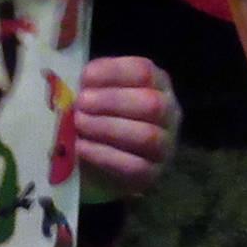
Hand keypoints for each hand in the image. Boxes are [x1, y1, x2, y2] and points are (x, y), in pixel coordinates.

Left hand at [74, 54, 179, 200]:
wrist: (97, 167)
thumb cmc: (98, 120)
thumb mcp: (97, 96)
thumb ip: (92, 85)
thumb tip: (78, 82)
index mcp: (157, 85)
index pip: (144, 72)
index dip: (114, 72)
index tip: (85, 78)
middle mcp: (169, 113)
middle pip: (151, 103)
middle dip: (112, 101)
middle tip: (81, 102)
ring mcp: (165, 146)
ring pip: (146, 135)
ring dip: (107, 127)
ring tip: (79, 123)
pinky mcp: (152, 174)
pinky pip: (134, 166)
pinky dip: (104, 155)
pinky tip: (81, 147)